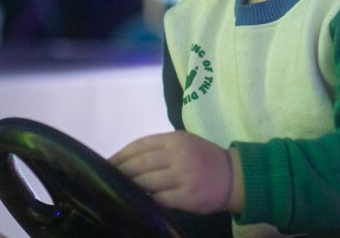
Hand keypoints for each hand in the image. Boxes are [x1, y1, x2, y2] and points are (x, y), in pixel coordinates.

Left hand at [109, 131, 242, 213]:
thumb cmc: (204, 159)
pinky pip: (159, 199)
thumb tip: (128, 162)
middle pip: (139, 163)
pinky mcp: (187, 196)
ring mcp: (183, 175)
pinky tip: (140, 201)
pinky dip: (147, 200)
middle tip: (107, 179)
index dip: (121, 155)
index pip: (140, 145)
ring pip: (146, 181)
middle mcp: (178, 154)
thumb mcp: (184, 144)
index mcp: (175, 139)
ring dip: (131, 187)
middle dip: (121, 172)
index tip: (107, 164)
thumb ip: (159, 150)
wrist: (233, 177)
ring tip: (120, 191)